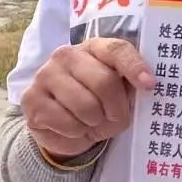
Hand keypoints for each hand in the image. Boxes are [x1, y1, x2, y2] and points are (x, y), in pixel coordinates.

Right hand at [21, 37, 154, 158]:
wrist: (63, 129)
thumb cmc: (97, 105)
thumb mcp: (118, 95)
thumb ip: (130, 86)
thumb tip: (148, 84)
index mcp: (94, 48)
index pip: (116, 50)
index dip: (134, 67)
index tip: (150, 85)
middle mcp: (67, 55)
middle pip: (104, 81)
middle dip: (116, 109)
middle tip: (114, 119)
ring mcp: (46, 75)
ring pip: (86, 106)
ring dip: (95, 123)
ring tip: (91, 123)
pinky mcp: (32, 99)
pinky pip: (66, 123)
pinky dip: (76, 133)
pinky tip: (72, 128)